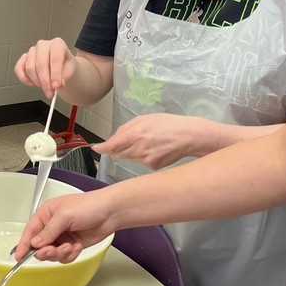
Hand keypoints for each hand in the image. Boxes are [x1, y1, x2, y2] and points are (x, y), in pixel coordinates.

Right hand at [14, 38, 76, 95]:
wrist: (61, 67)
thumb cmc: (65, 66)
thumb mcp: (69, 72)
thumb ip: (63, 78)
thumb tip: (55, 85)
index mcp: (57, 44)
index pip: (55, 58)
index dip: (55, 74)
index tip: (56, 86)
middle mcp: (43, 45)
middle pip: (40, 64)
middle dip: (45, 81)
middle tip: (50, 92)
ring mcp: (32, 51)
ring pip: (30, 68)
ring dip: (37, 81)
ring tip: (45, 87)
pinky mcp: (24, 58)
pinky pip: (19, 68)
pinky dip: (24, 78)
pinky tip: (32, 83)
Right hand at [14, 188, 116, 263]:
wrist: (110, 212)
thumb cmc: (90, 205)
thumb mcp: (65, 215)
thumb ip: (49, 231)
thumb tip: (35, 243)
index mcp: (46, 214)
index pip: (30, 232)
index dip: (23, 245)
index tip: (18, 256)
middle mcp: (52, 226)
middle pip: (40, 246)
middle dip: (47, 251)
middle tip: (54, 250)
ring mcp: (62, 236)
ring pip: (52, 254)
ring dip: (61, 253)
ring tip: (70, 247)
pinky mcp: (71, 245)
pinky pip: (64, 257)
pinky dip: (70, 255)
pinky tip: (77, 246)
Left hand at [97, 114, 216, 169]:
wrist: (189, 136)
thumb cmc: (168, 124)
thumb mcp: (145, 118)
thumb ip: (127, 128)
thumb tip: (114, 137)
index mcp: (134, 134)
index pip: (111, 146)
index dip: (102, 148)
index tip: (97, 148)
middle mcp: (137, 149)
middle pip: (118, 154)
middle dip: (118, 149)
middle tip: (130, 141)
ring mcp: (145, 160)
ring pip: (130, 158)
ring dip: (133, 152)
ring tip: (149, 142)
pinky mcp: (153, 167)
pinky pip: (142, 163)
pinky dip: (145, 157)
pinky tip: (156, 150)